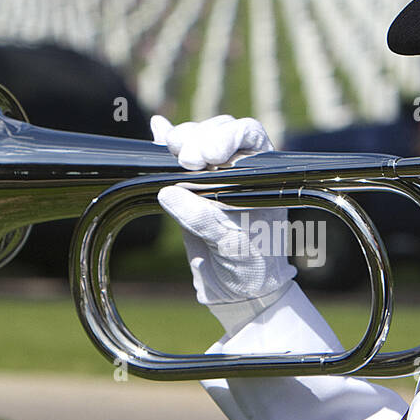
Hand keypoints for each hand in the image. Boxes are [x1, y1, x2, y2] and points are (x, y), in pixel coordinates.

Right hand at [151, 114, 295, 330]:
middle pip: (217, 131)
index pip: (248, 135)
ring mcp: (212, 175)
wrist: (237, 289)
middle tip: (187, 161)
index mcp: (261, 175)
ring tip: (172, 152)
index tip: (209, 156)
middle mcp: (238, 168)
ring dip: (181, 139)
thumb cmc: (250, 265)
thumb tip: (169, 193)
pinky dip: (164, 142)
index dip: (227, 136)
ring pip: (195, 139)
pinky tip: (158, 130)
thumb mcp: (232, 244)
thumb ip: (204, 218)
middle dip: (198, 138)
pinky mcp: (188, 186)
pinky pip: (174, 158)